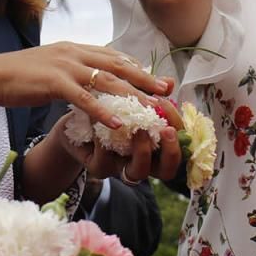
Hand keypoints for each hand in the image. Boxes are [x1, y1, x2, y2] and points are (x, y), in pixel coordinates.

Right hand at [0, 41, 172, 129]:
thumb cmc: (20, 74)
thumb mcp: (53, 65)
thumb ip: (74, 69)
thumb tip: (91, 80)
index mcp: (77, 48)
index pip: (114, 56)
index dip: (137, 68)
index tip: (155, 79)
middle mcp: (76, 53)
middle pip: (119, 65)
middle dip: (145, 78)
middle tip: (166, 90)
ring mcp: (66, 67)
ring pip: (108, 81)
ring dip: (133, 95)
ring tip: (152, 108)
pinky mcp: (55, 83)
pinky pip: (85, 98)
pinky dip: (104, 110)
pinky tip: (119, 122)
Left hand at [54, 98, 182, 182]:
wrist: (74, 124)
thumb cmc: (108, 112)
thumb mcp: (129, 100)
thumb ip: (150, 93)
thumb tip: (171, 82)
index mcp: (154, 145)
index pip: (178, 153)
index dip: (180, 141)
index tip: (175, 122)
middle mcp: (141, 160)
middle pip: (166, 171)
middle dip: (170, 152)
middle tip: (166, 130)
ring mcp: (121, 167)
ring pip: (138, 173)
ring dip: (142, 151)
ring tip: (138, 129)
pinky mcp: (98, 167)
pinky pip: (104, 159)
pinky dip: (103, 139)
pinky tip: (98, 118)